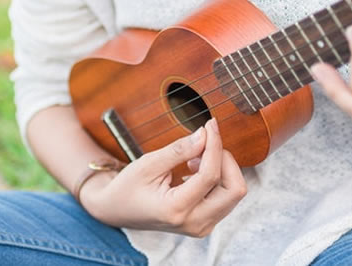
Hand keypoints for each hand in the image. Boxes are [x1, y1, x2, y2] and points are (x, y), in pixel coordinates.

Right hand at [80, 118, 246, 236]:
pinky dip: (218, 178)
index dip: (215, 146)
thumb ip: (179, 150)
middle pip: (235, 189)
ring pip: (234, 193)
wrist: (116, 211)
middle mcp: (194, 224)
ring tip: (193, 159)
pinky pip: (226, 197)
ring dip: (222, 168)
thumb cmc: (128, 187)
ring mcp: (202, 227)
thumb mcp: (148, 163)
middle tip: (204, 143)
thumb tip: (205, 134)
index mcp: (176, 210)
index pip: (210, 175)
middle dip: (225, 160)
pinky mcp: (206, 222)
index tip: (210, 125)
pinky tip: (195, 169)